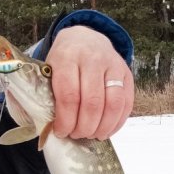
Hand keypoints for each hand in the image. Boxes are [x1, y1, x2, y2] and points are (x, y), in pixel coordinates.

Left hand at [45, 25, 133, 139]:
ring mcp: (113, 65)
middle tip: (76, 135)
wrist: (84, 38)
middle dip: (84, 127)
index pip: (69, 95)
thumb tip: (47, 127)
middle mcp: (92, 59)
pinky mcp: (126, 72)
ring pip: (113, 104)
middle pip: (92, 102)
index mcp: (67, 58)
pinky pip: (127, 102)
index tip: (61, 132)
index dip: (66, 120)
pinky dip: (117, 122)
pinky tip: (106, 130)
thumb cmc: (63, 60)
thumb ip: (47, 93)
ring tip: (92, 135)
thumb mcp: (49, 69)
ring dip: (102, 127)